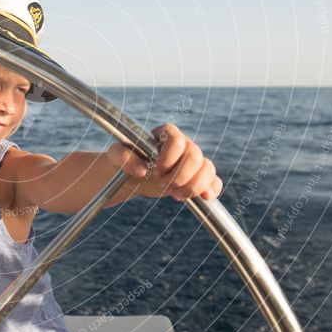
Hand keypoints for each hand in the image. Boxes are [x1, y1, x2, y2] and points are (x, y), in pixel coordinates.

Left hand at [107, 123, 222, 200]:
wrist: (133, 176)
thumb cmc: (125, 161)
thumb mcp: (116, 156)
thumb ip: (123, 156)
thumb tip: (141, 169)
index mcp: (165, 133)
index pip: (177, 140)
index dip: (168, 158)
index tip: (154, 171)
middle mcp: (184, 144)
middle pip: (195, 157)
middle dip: (179, 176)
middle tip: (161, 185)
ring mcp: (193, 161)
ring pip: (208, 169)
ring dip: (193, 186)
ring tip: (175, 195)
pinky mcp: (198, 177)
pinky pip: (214, 180)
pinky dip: (211, 189)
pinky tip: (203, 197)